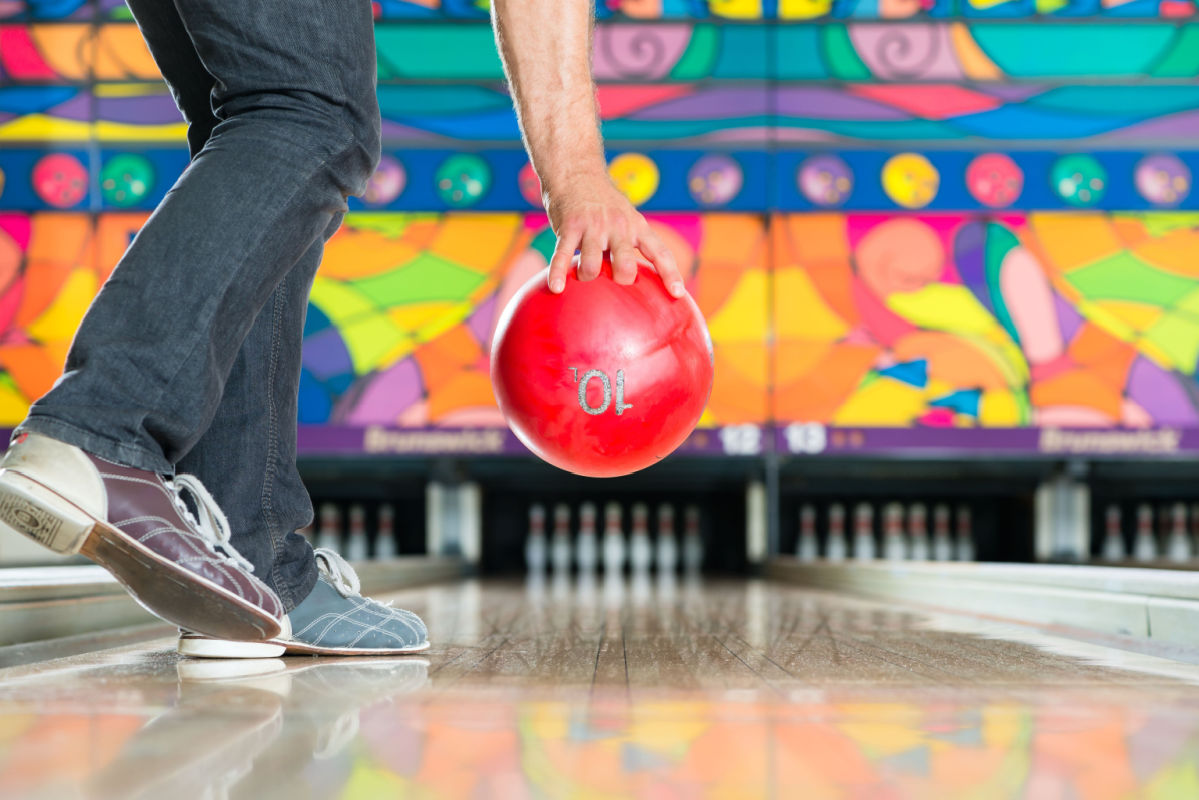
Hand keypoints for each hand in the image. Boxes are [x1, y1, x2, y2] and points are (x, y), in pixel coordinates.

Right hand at [543, 171, 685, 297]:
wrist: (577, 172)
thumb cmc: (604, 205)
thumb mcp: (627, 219)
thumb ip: (632, 246)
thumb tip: (638, 281)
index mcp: (637, 227)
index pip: (659, 252)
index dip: (670, 274)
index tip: (677, 294)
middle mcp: (618, 227)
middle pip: (625, 264)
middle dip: (622, 279)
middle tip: (616, 282)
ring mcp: (592, 227)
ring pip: (591, 265)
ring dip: (587, 276)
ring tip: (585, 275)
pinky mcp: (569, 227)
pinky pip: (562, 256)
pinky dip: (558, 273)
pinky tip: (555, 288)